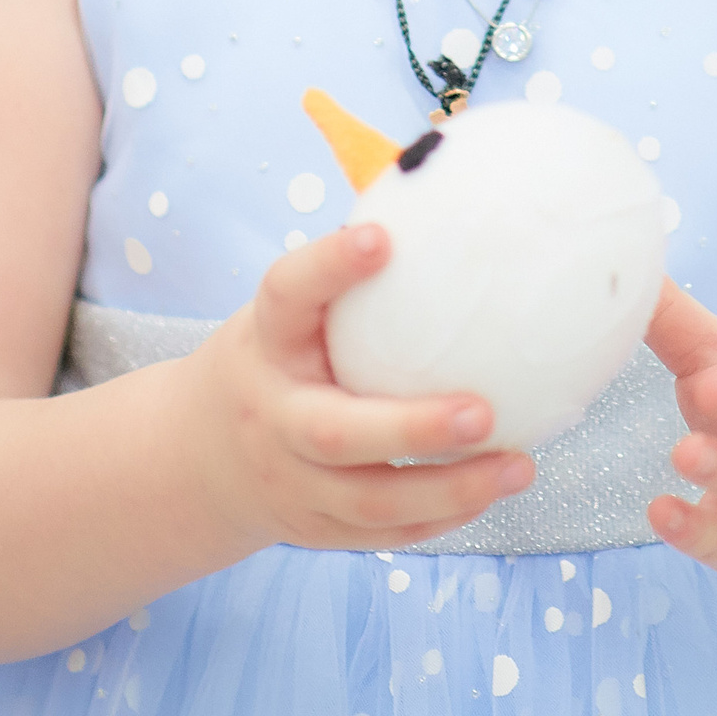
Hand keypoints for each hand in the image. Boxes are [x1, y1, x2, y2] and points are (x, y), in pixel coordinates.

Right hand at [184, 220, 536, 554]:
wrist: (197, 457)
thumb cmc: (277, 356)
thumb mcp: (290, 310)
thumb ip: (348, 271)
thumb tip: (440, 181)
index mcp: (265, 343)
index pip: (285, 295)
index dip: (327, 267)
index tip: (380, 238)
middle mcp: (272, 416)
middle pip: (333, 433)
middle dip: (410, 428)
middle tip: (482, 410)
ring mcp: (290, 482)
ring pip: (370, 501)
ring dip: (450, 488)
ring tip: (519, 465)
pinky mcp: (314, 529)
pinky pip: (383, 534)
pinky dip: (440, 517)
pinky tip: (494, 490)